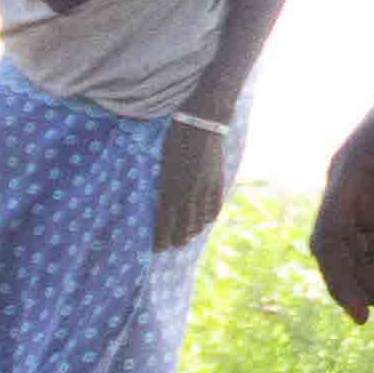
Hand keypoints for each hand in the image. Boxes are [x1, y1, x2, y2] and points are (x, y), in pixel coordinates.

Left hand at [154, 109, 236, 252]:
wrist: (201, 122)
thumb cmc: (174, 138)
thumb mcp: (162, 163)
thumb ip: (163, 185)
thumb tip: (161, 200)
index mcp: (170, 190)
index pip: (164, 224)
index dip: (160, 240)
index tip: (156, 249)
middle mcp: (188, 195)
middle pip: (183, 229)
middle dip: (176, 240)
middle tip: (171, 244)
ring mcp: (205, 191)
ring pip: (200, 222)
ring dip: (192, 231)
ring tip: (187, 234)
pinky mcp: (217, 183)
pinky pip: (214, 209)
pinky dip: (208, 218)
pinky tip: (203, 221)